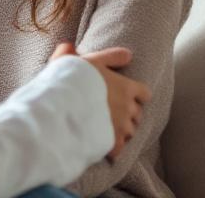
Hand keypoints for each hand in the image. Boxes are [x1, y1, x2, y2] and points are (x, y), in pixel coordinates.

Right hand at [51, 42, 149, 161]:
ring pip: (130, 132)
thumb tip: (127, 54)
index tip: (125, 94)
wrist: (60, 106)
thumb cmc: (73, 80)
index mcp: (126, 87)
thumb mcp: (90, 60)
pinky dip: (113, 148)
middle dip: (128, 113)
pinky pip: (119, 149)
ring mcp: (121, 127)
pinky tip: (103, 145)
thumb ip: (109, 56)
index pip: (144, 93)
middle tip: (112, 111)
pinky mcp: (111, 143)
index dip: (136, 94)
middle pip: (137, 114)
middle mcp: (128, 108)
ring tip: (105, 128)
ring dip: (121, 130)